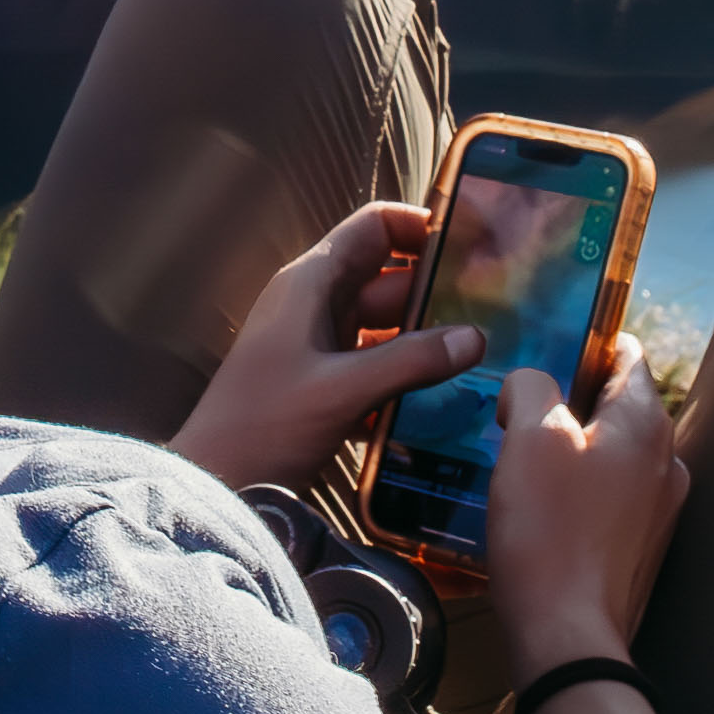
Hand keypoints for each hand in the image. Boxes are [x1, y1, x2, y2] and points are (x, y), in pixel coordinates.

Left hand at [169, 200, 484, 493]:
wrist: (216, 487)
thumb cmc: (263, 425)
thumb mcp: (342, 390)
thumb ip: (410, 361)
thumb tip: (475, 338)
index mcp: (311, 285)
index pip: (374, 228)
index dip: (421, 226)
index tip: (472, 244)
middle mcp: (316, 306)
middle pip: (390, 281)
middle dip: (438, 295)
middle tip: (498, 311)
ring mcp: (319, 347)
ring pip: (387, 329)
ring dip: (426, 342)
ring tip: (484, 357)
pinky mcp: (324, 387)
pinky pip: (377, 368)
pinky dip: (406, 378)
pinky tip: (445, 401)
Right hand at [482, 352, 687, 663]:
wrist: (568, 636)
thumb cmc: (549, 533)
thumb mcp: (528, 439)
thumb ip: (531, 387)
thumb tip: (530, 384)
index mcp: (646, 423)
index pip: (626, 352)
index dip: (584, 342)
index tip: (543, 347)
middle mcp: (668, 461)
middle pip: (618, 405)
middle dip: (569, 401)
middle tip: (517, 408)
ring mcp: (660, 508)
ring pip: (612, 454)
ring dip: (571, 450)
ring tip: (520, 461)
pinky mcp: (641, 547)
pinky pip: (609, 498)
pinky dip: (578, 492)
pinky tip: (539, 509)